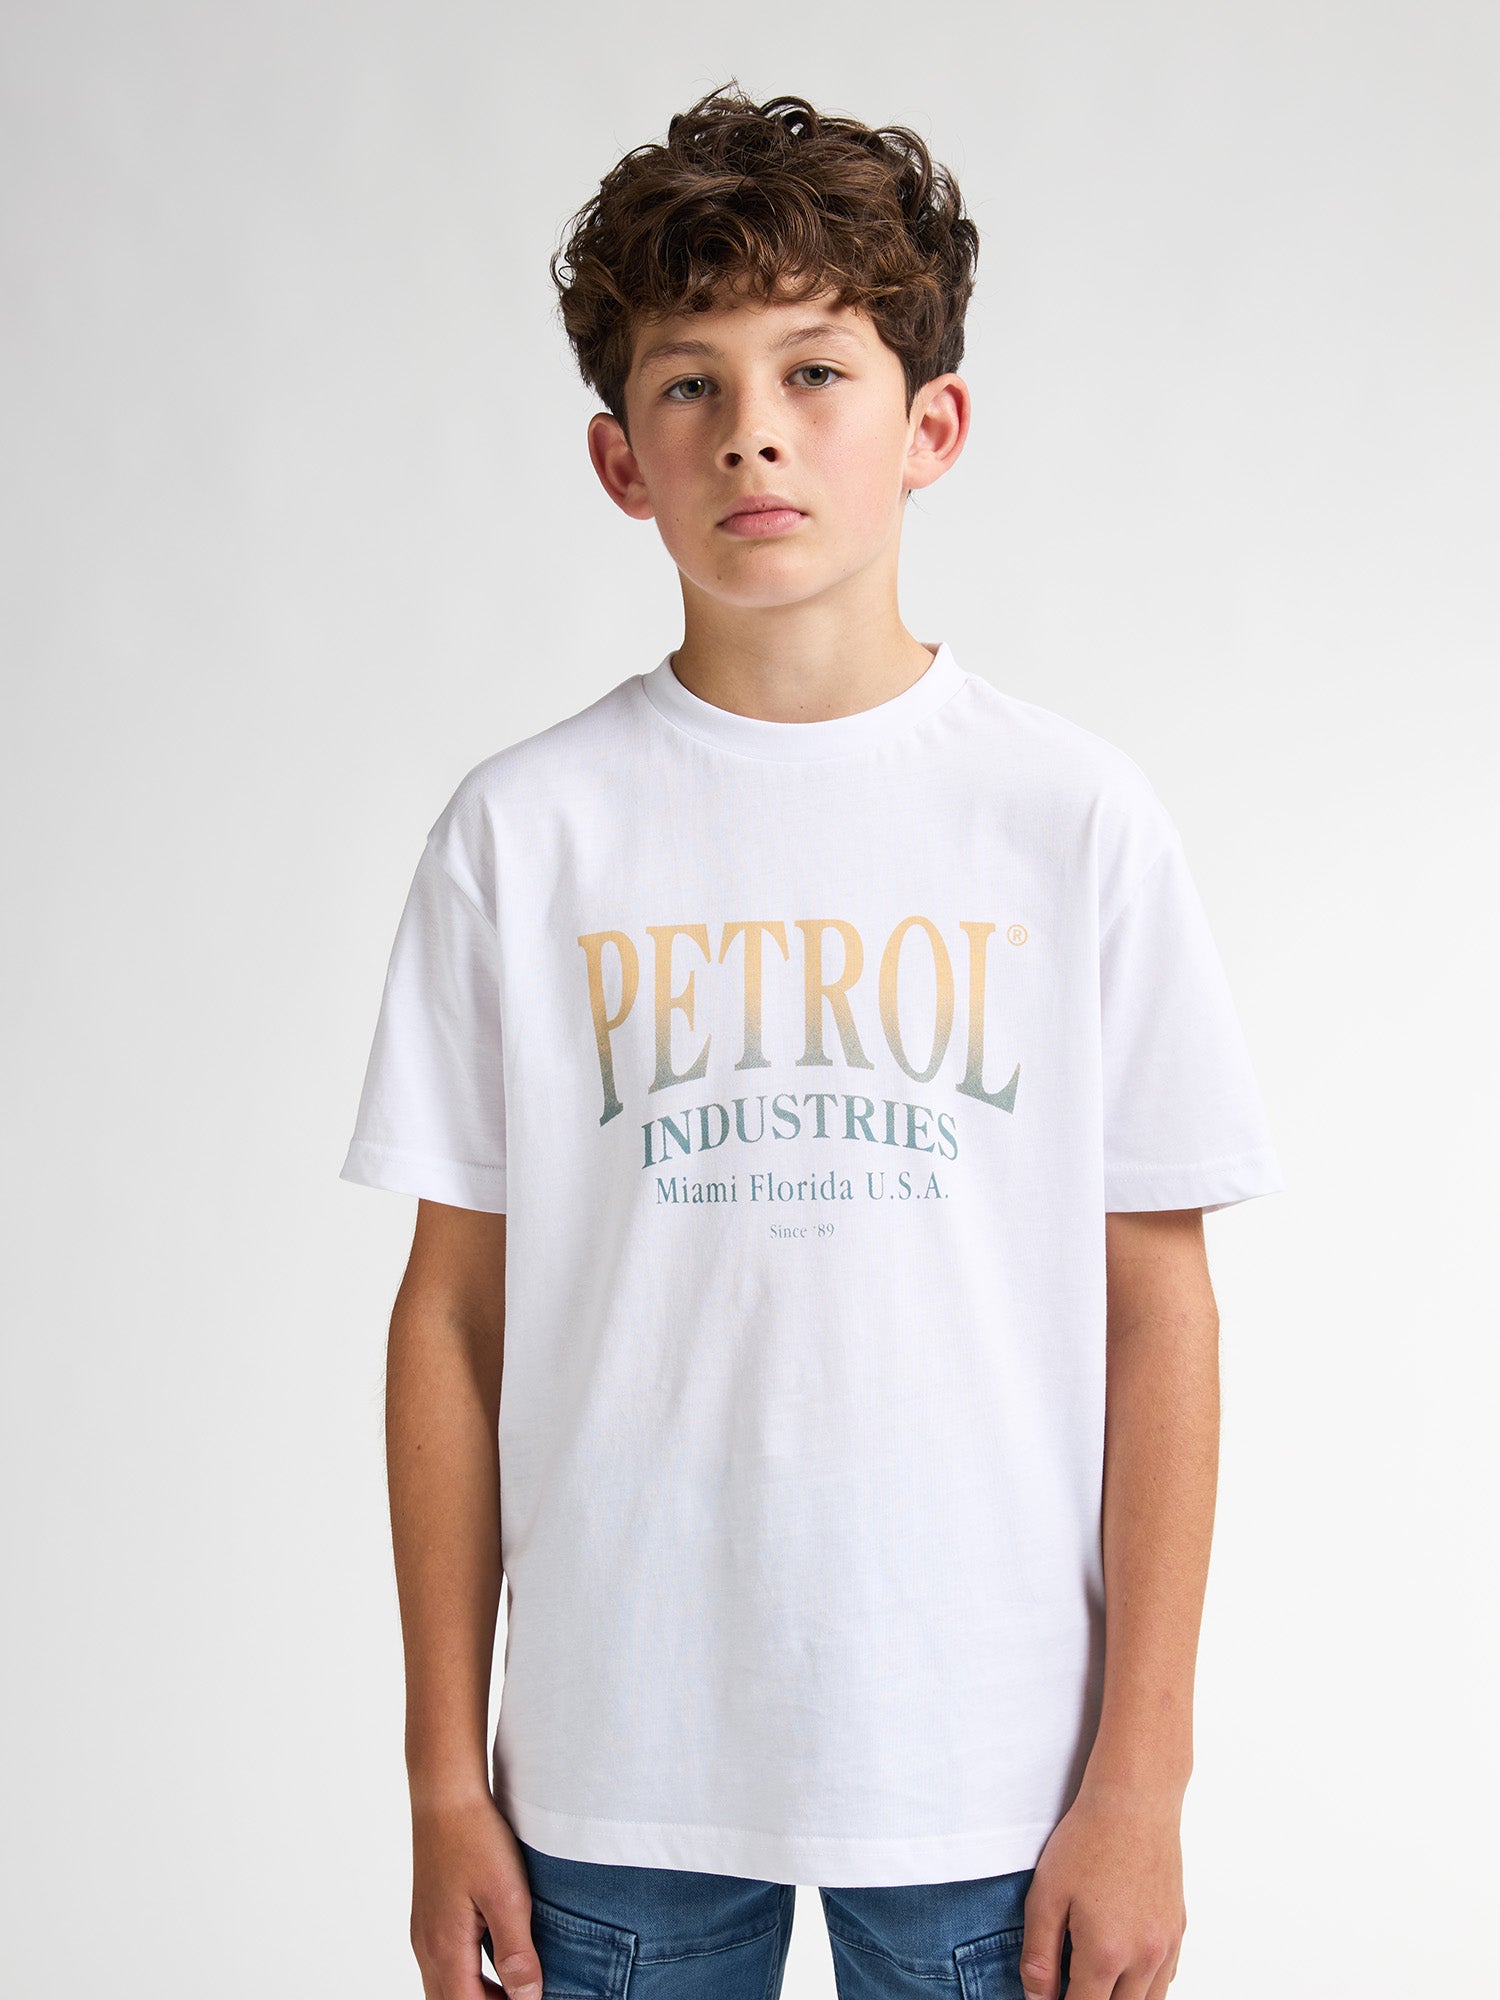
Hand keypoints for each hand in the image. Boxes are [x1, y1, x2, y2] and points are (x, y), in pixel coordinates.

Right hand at [409, 1790, 542, 1998]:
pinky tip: (491, 1961)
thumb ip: (516, 1952)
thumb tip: (527, 1998)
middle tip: (524, 1995)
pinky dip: (466, 1977)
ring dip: (475, 1996)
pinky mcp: (427, 1916)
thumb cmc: (476, 1838)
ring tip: (513, 1987)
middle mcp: (427, 1948)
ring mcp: (424, 1932)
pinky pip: (442, 1965)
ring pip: (444, 1988)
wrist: (445, 1795)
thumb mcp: (507, 1895)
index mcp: (445, 1949)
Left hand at [1019, 1779, 1185, 1999]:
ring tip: (1095, 1983)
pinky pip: (1166, 1979)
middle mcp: (1144, 1958)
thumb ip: (1039, 1955)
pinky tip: (1124, 1970)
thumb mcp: (1046, 1895)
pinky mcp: (1179, 1929)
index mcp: (1106, 1953)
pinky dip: (1145, 1986)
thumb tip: (1037, 1999)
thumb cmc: (1088, 1839)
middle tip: (1070, 1988)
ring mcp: (1166, 1945)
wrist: (1135, 1800)